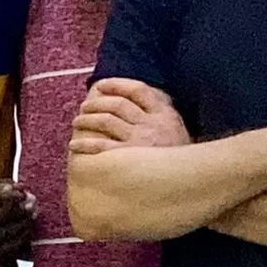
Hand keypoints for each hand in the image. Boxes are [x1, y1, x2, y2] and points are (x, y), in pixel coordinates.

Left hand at [70, 79, 189, 154]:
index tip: (101, 85)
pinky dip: (84, 144)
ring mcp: (141, 140)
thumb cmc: (180, 157)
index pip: (139, 90)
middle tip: (84, 107)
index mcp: (165, 114)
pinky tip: (75, 145)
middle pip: (117, 104)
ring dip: (87, 120)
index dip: (117, 84)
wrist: (192, 182)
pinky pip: (101, 147)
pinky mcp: (130, 158)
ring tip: (78, 122)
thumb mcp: (177, 130)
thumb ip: (162, 114)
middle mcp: (152, 124)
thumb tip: (141, 98)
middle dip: (96, 103)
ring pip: (106, 120)